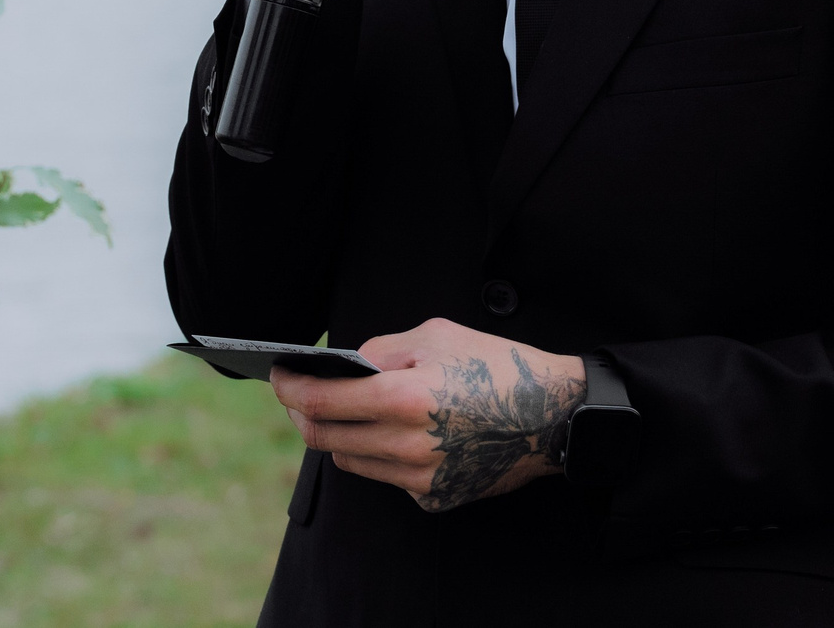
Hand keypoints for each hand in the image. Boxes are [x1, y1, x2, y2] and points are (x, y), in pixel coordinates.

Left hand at [271, 318, 583, 513]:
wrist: (555, 416)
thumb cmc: (498, 366)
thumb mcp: (435, 335)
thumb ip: (381, 349)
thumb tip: (343, 366)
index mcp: (405, 398)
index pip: (321, 402)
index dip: (290, 388)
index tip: (278, 377)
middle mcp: (407, 445)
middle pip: (324, 438)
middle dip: (302, 414)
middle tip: (299, 394)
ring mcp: (421, 478)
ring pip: (351, 459)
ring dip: (339, 434)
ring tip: (348, 410)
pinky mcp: (434, 498)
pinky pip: (386, 476)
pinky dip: (379, 453)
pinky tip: (398, 432)